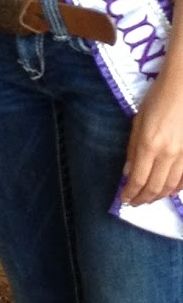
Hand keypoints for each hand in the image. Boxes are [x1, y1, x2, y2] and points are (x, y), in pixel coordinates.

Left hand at [122, 72, 182, 204]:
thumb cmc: (158, 99)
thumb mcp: (138, 120)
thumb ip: (132, 148)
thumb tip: (128, 173)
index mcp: (149, 144)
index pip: (138, 179)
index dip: (131, 193)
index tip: (125, 200)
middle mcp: (168, 154)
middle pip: (155, 187)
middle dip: (144, 198)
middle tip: (136, 203)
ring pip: (171, 186)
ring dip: (159, 196)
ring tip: (150, 199)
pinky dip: (176, 189)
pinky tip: (169, 191)